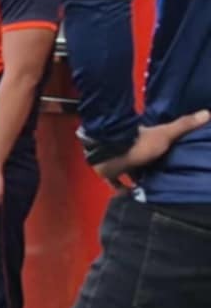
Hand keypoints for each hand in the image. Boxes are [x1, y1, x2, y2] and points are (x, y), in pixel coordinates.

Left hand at [94, 110, 210, 184]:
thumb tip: (208, 112)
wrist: (109, 152)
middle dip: (148, 167)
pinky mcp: (107, 172)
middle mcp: (127, 148)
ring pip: (127, 170)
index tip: (169, 159)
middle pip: (140, 159)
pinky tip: (131, 195)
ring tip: (150, 190)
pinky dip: (122, 189)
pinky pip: (115, 182)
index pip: (151, 144)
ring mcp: (115, 160)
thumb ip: (184, 125)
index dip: (159, 150)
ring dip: (135, 179)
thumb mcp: (165, 134)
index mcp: (140, 138)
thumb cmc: (139, 144)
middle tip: (162, 180)